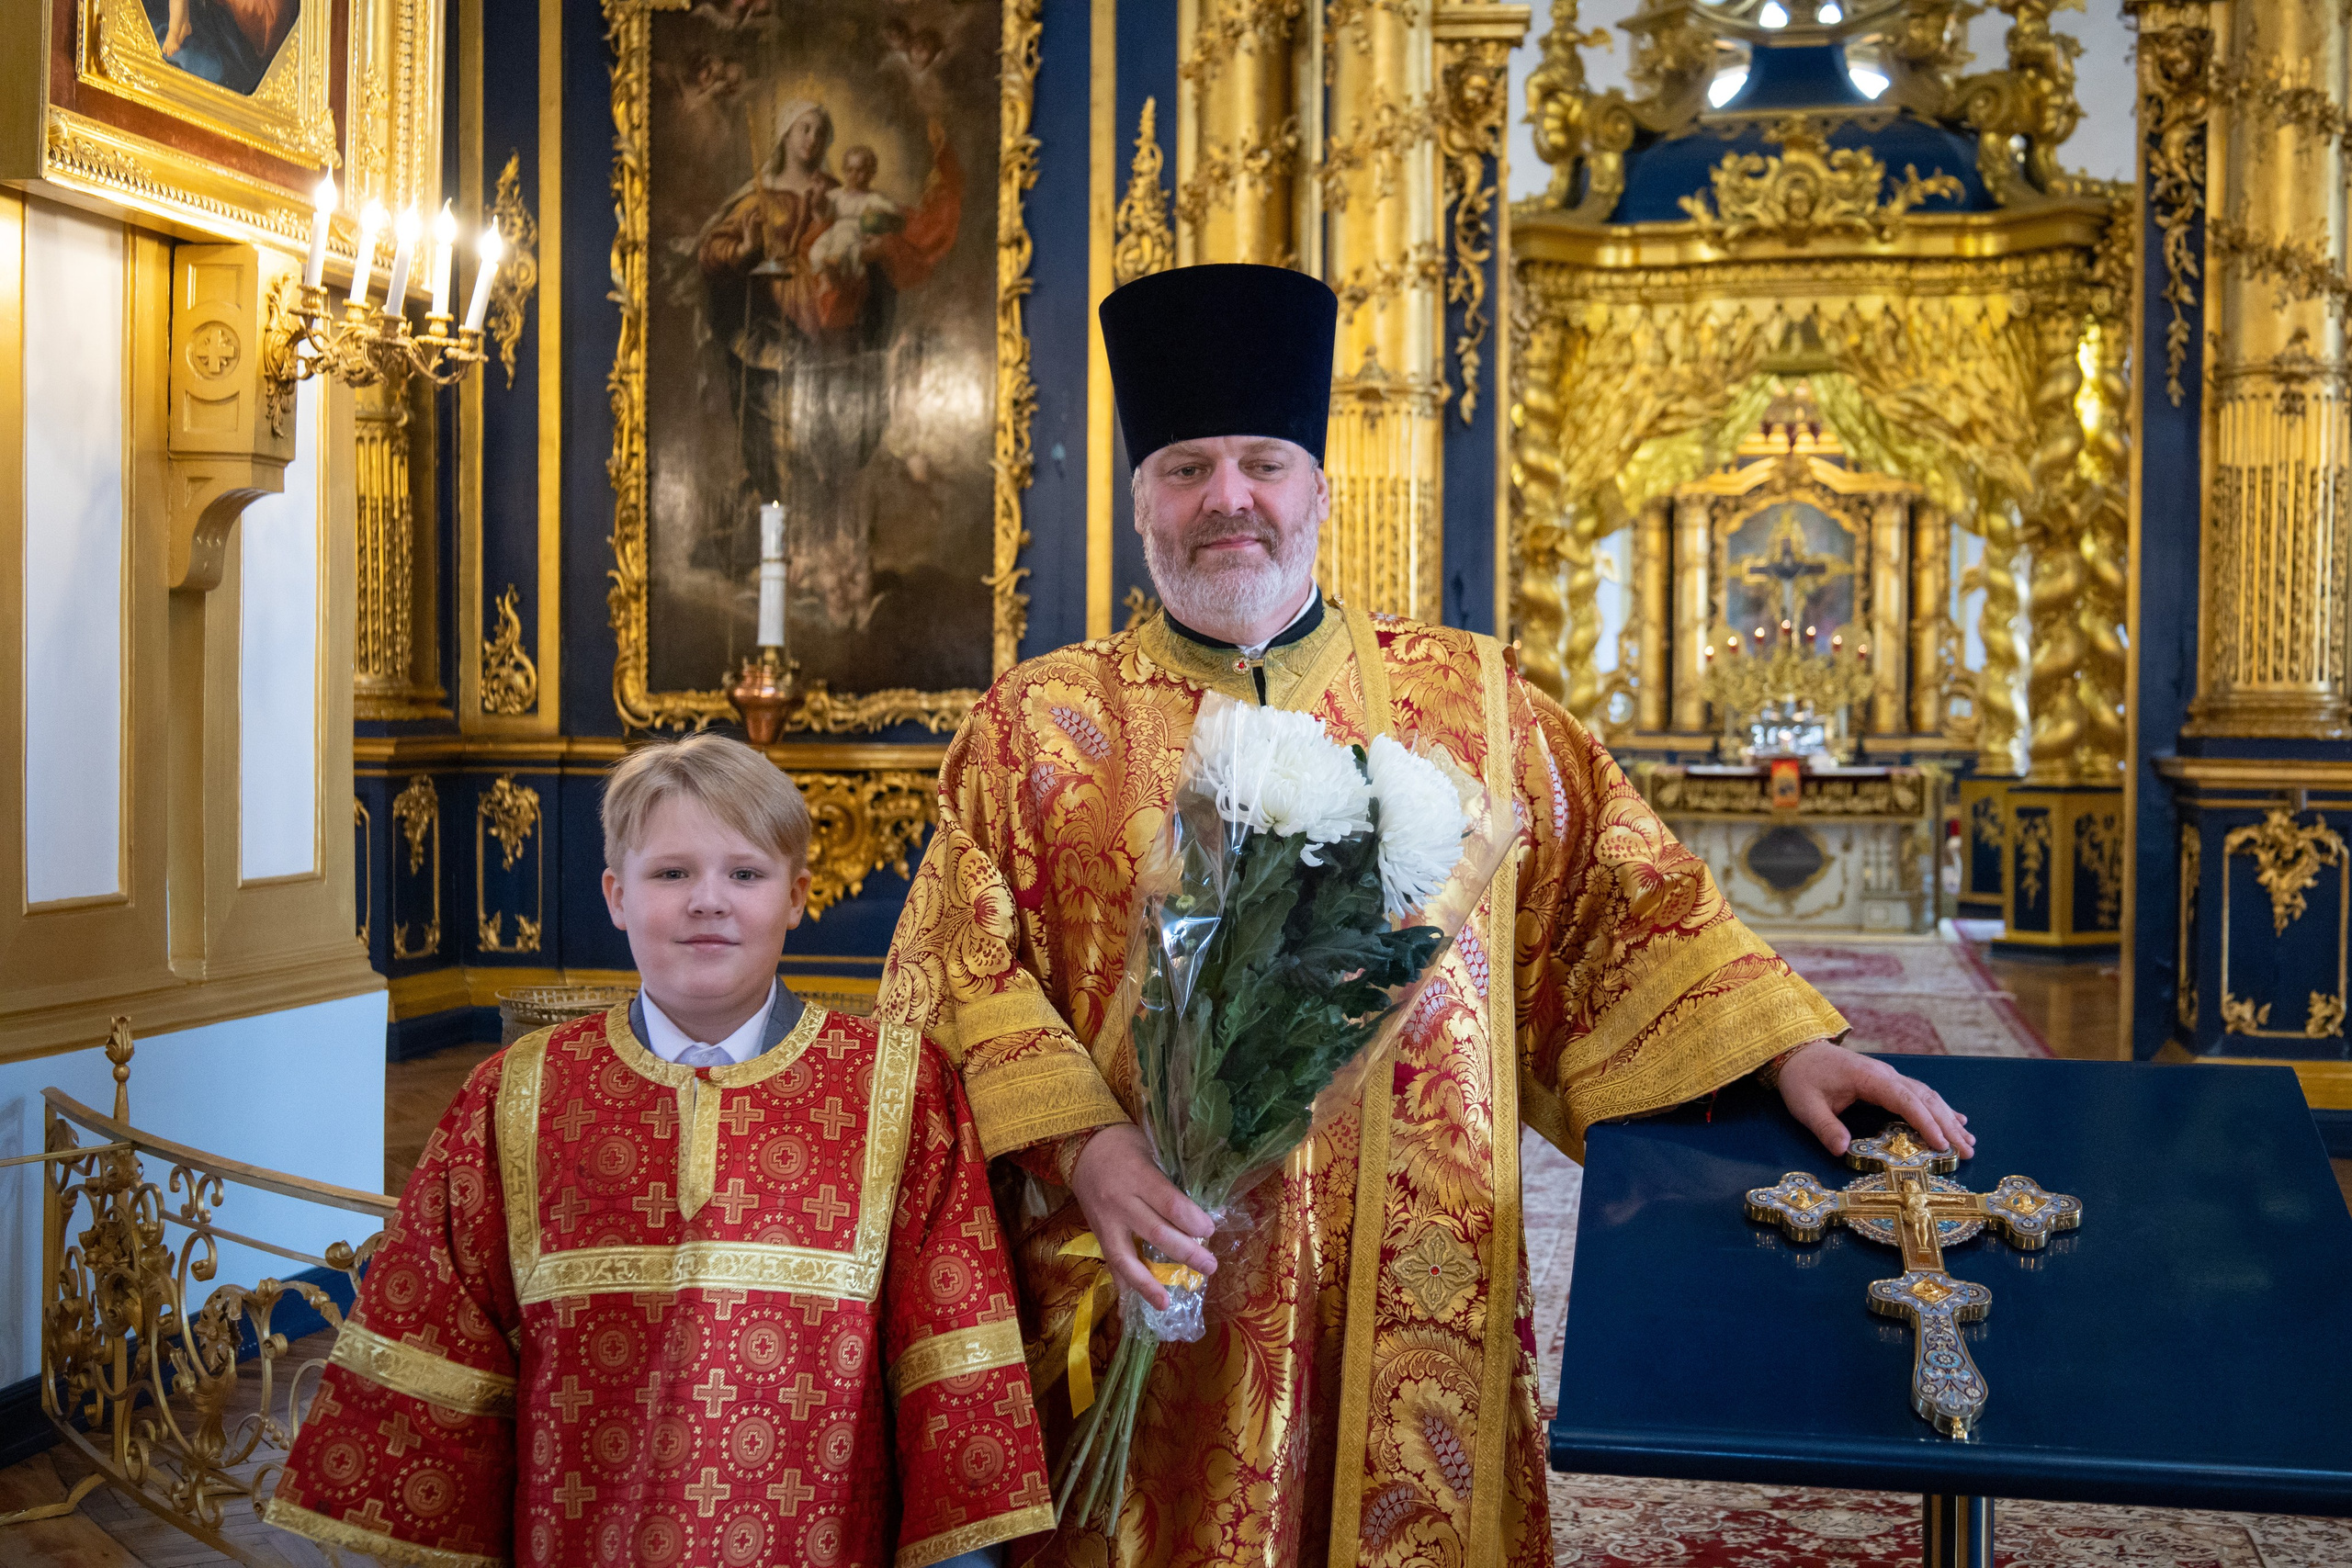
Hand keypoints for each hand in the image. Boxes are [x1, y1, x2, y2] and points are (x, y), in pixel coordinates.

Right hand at [1067, 1123, 1216, 1309]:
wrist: (1081, 1144)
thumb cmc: (1124, 1144)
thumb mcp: (1152, 1151)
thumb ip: (1171, 1182)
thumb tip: (1203, 1212)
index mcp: (1138, 1175)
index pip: (1169, 1204)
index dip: (1192, 1220)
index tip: (1211, 1231)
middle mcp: (1121, 1201)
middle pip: (1155, 1232)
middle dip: (1185, 1253)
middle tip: (1209, 1266)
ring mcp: (1105, 1220)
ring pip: (1125, 1256)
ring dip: (1147, 1282)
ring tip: (1166, 1303)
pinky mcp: (1096, 1232)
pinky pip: (1108, 1261)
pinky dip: (1120, 1283)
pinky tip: (1131, 1303)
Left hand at [1774, 1040, 1974, 1158]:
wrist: (1797, 1052)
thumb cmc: (1802, 1078)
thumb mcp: (1806, 1106)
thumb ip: (1825, 1127)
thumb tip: (1842, 1150)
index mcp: (1870, 1079)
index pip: (1906, 1100)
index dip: (1925, 1122)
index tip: (1941, 1144)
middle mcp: (1886, 1075)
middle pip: (1924, 1099)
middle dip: (1947, 1125)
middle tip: (1967, 1150)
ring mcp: (1888, 1076)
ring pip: (1926, 1096)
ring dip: (1948, 1118)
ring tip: (1968, 1141)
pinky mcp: (1886, 1081)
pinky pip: (1918, 1094)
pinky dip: (1938, 1108)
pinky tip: (1954, 1119)